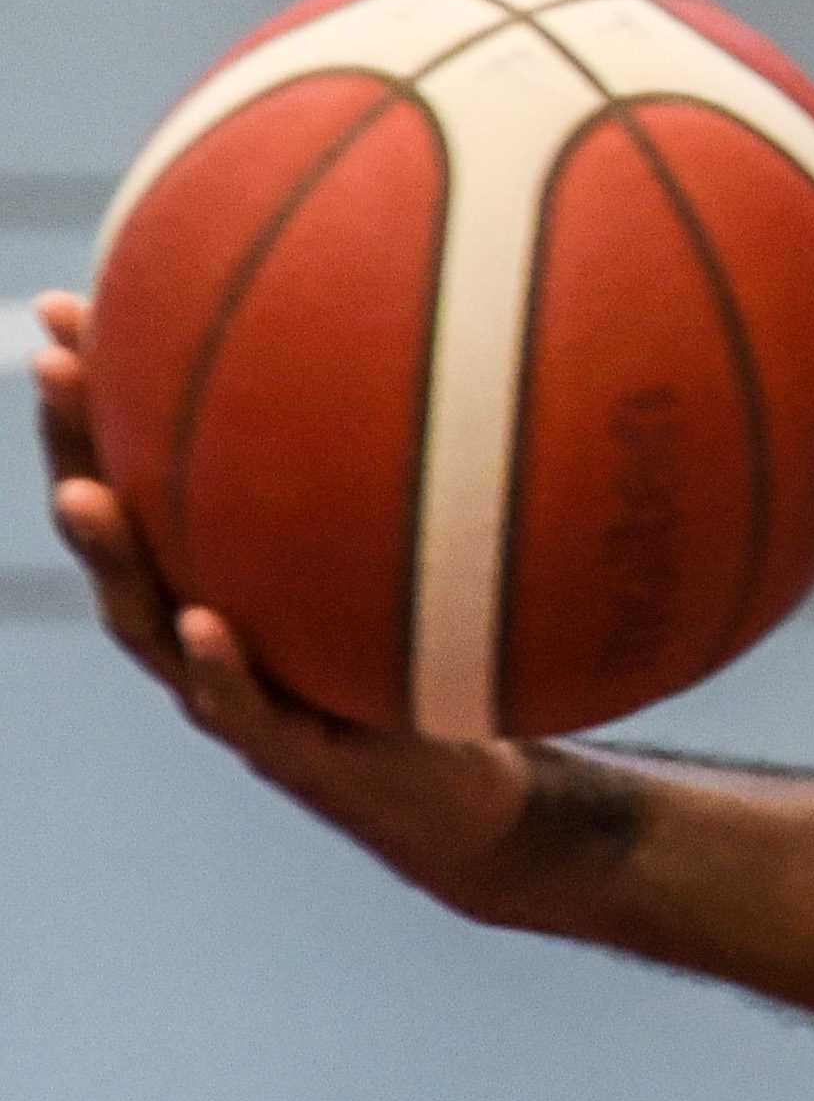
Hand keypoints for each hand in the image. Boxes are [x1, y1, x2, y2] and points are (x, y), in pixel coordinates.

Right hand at [39, 291, 555, 920]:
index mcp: (225, 574)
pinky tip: (207, 622)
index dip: (97, 400)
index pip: (141, 473)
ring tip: (84, 492)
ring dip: (115, 556)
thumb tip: (471, 340)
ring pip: (150, 622)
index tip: (67, 305)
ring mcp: (237, 694)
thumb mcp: (432, 560)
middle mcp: (208, 626)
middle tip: (53, 368)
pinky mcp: (291, 755)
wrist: (474, 795)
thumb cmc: (443, 661)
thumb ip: (418, 481)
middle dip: (77, 450)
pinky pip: (246, 709)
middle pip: (120, 534)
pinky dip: (223, 668)